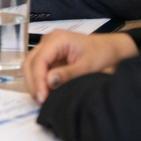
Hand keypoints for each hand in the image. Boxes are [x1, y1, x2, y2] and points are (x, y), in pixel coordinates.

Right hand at [23, 31, 138, 102]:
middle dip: (33, 83)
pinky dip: (39, 81)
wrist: (110, 48)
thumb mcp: (89, 65)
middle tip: (41, 101)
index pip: (39, 60)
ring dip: (34, 83)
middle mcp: (48, 41)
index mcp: (57, 39)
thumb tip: (49, 82)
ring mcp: (47, 48)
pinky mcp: (49, 56)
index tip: (42, 97)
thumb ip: (69, 73)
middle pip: (30, 62)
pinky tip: (46, 92)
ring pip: (31, 66)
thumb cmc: (102, 53)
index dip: (37, 80)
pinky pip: (38, 68)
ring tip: (43, 98)